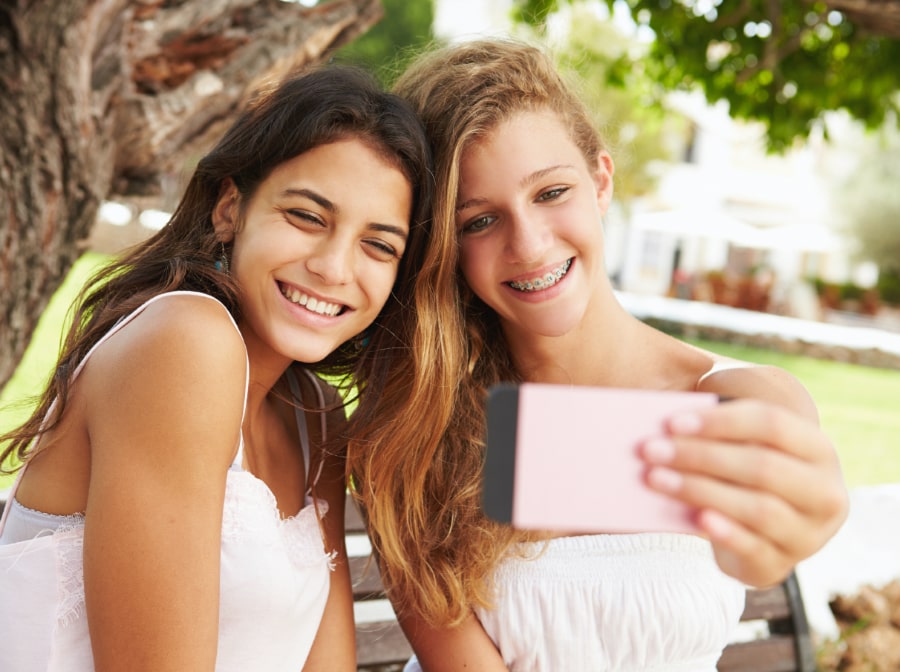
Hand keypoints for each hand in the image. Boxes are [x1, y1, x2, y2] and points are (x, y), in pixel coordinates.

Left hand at [640, 398, 848, 586]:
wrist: (764, 534)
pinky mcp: (781, 564)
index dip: (721, 421)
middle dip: (701, 456)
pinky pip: (752, 547)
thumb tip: (668, 427)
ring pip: (757, 508)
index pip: (772, 424)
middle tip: (650, 450)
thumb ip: (717, 432)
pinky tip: (694, 517)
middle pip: (762, 466)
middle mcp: (823, 491)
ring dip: (700, 490)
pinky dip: (723, 531)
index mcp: (817, 450)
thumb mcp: (743, 447)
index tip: (672, 422)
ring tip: (654, 478)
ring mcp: (808, 534)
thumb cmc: (744, 473)